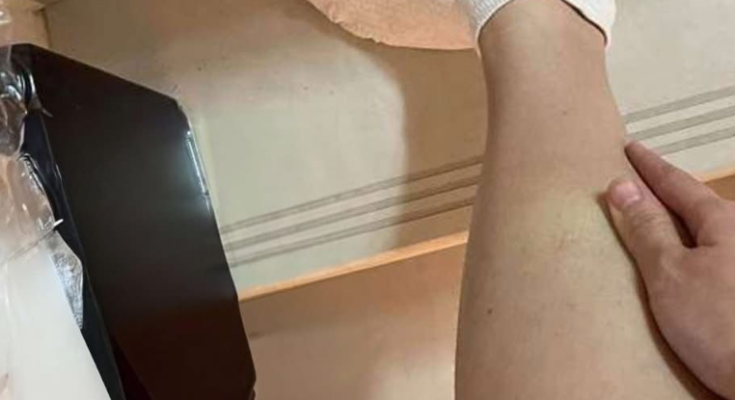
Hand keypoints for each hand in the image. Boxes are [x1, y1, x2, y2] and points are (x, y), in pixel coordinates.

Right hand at [606, 142, 734, 398]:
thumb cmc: (722, 324)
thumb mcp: (670, 274)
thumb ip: (647, 230)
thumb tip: (623, 185)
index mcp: (724, 222)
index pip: (677, 184)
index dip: (650, 167)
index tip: (630, 148)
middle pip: (699, 205)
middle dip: (669, 193)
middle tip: (641, 182)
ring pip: (711, 233)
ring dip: (682, 225)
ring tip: (658, 222)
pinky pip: (716, 258)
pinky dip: (694, 251)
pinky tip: (688, 265)